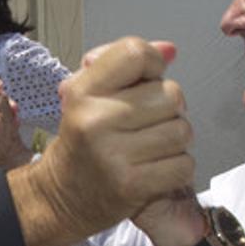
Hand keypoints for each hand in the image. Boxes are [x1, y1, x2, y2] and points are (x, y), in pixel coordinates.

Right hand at [8, 37, 193, 245]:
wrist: (62, 195)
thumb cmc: (83, 139)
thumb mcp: (90, 94)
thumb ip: (127, 65)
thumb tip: (170, 50)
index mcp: (83, 92)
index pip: (135, 53)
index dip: (153, 63)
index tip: (148, 80)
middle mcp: (96, 120)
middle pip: (171, 94)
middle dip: (169, 108)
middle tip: (149, 122)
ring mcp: (113, 155)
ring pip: (182, 131)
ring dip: (175, 139)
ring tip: (152, 145)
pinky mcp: (132, 186)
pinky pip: (182, 164)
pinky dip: (177, 167)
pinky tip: (156, 167)